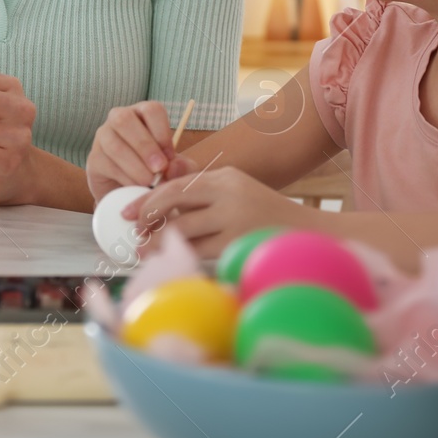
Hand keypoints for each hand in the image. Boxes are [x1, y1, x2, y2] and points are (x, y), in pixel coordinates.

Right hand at [87, 101, 190, 202]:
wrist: (130, 193)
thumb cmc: (155, 171)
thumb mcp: (174, 169)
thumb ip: (182, 167)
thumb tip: (175, 165)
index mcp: (142, 114)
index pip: (151, 109)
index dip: (162, 131)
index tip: (170, 156)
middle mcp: (119, 119)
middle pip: (125, 119)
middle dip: (144, 145)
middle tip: (159, 168)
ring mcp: (103, 137)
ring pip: (114, 143)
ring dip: (134, 165)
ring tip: (149, 181)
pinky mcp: (94, 158)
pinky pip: (106, 164)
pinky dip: (124, 177)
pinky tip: (135, 187)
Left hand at [125, 159, 308, 260]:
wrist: (309, 234)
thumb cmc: (266, 217)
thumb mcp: (237, 194)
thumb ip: (204, 196)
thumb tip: (161, 207)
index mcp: (224, 177)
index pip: (176, 184)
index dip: (147, 198)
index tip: (128, 213)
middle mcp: (227, 191)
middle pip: (174, 200)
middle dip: (148, 217)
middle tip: (136, 234)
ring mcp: (234, 216)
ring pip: (182, 229)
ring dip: (159, 243)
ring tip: (146, 253)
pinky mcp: (239, 241)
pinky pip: (200, 250)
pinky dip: (182, 255)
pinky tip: (172, 261)